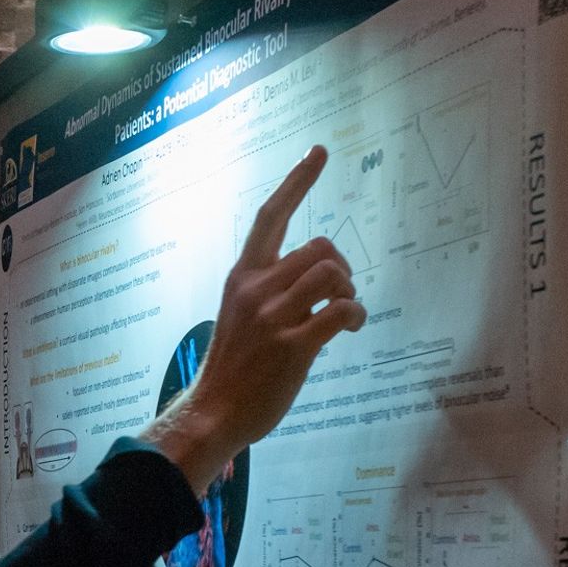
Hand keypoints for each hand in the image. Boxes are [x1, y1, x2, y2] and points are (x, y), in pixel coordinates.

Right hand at [141, 144, 367, 494]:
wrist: (212, 414)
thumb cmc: (230, 371)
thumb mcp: (240, 318)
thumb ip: (270, 294)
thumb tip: (316, 286)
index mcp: (240, 279)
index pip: (270, 217)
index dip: (297, 181)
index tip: (318, 152)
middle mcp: (255, 291)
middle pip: (319, 247)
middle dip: (341, 267)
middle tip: (339, 295)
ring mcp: (272, 318)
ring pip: (332, 274)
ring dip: (349, 291)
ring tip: (343, 314)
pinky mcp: (292, 346)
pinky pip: (341, 311)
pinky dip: (355, 316)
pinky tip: (350, 329)